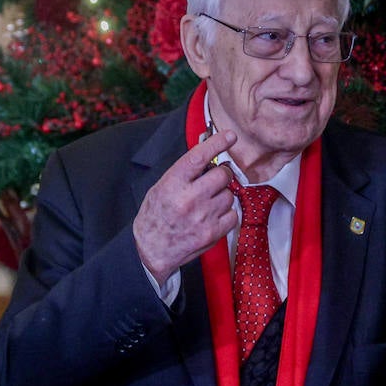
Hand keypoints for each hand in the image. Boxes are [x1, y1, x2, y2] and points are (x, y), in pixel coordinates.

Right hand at [132, 130, 237, 283]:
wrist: (152, 250)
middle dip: (222, 175)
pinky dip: (226, 214)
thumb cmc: (156, 215)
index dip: (217, 143)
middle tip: (214, 180)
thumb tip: (208, 152)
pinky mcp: (213, 233)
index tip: (230, 136)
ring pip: (229, 195)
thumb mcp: (162, 187)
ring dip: (222, 196)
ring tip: (207, 204)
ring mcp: (203, 217)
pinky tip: (212, 217)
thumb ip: (184, 172)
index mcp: (173, 183)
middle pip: (222, 175)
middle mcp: (189, 198)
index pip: (199, 157)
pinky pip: (233, 214)